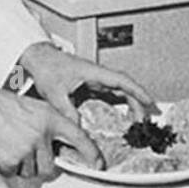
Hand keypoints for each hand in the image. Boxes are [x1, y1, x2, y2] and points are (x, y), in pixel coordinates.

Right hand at [0, 86, 99, 179]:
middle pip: (52, 167)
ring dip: (25, 165)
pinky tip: (5, 150)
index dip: (91, 153)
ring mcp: (24, 150)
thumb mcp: (37, 108)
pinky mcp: (8, 161)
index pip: (78, 138)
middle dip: (46, 166)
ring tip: (15, 146)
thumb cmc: (4, 105)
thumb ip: (53, 125)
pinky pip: (14, 174)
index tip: (98, 164)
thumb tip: (63, 146)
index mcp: (50, 119)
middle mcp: (39, 136)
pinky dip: (10, 167)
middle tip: (35, 156)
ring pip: (32, 172)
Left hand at [17, 42, 156, 122]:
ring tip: (137, 120)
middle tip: (144, 120)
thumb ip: (68, 111)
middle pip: (125, 87)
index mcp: (94, 72)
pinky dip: (120, 103)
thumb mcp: (56, 93)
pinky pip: (111, 94)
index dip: (137, 91)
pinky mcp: (91, 84)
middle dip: (138, 102)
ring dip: (131, 103)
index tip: (149, 101)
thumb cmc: (47, 68)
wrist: (39, 59)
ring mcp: (96, 79)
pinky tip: (122, 114)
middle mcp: (98, 75)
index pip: (121, 80)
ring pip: (120, 91)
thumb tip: (78, 128)